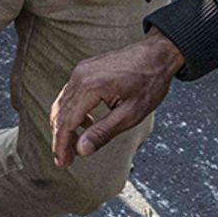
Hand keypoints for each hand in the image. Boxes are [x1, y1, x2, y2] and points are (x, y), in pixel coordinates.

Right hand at [50, 29, 184, 166]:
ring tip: (73, 146)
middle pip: (60, 114)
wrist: (158, 54)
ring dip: (63, 126)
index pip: (66, 122)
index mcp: (90, 87)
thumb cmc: (149, 82)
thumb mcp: (131, 114)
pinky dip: (71, 112)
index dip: (61, 145)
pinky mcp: (84, 70)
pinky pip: (69, 94)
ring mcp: (80, 71)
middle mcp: (80, 77)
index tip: (62, 163)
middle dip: (60, 139)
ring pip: (61, 104)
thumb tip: (81, 150)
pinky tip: (85, 124)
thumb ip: (103, 132)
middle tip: (65, 160)